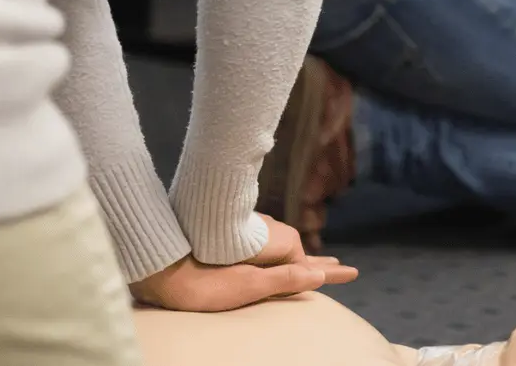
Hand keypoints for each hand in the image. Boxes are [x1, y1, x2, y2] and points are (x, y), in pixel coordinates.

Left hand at [130, 214, 357, 311]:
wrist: (164, 257)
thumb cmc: (206, 278)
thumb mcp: (250, 284)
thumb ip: (285, 280)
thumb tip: (317, 277)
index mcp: (277, 247)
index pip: (307, 266)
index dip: (328, 272)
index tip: (351, 272)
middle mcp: (267, 235)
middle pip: (297, 254)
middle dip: (318, 264)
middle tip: (341, 267)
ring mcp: (249, 232)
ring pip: (280, 248)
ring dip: (297, 257)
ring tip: (313, 265)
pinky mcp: (231, 234)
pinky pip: (263, 244)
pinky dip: (277, 252)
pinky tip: (273, 255)